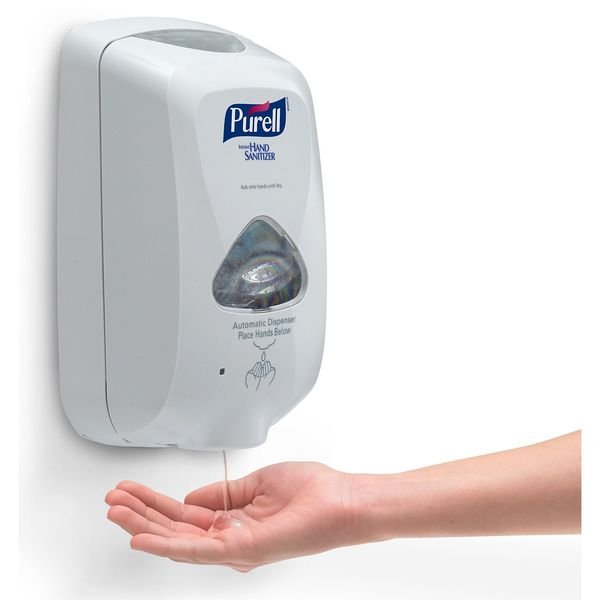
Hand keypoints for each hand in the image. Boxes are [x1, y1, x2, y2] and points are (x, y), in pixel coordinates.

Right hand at [106, 462, 353, 570]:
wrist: (342, 500)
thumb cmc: (312, 490)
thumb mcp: (257, 482)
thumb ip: (222, 493)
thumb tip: (191, 496)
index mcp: (233, 519)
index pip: (183, 513)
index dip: (154, 502)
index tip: (131, 490)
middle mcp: (230, 537)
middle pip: (174, 527)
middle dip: (140, 513)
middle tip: (112, 500)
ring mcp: (235, 546)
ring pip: (178, 540)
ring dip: (144, 525)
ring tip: (117, 512)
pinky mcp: (243, 550)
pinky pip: (198, 550)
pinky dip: (167, 543)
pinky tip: (144, 536)